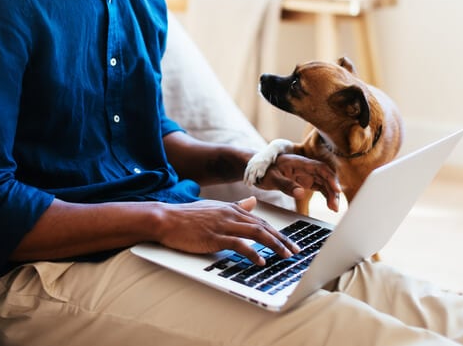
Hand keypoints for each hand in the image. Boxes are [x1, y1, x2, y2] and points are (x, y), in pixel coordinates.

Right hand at [156, 197, 299, 264]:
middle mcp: (231, 215)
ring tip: (285, 256)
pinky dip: (252, 253)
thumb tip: (253, 202)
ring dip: (274, 245)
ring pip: (256, 234)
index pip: (261, 221)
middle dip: (282, 240)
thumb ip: (235, 206)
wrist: (166, 218)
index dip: (277, 232)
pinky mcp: (215, 237)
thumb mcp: (215, 207)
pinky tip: (260, 261)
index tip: (289, 243)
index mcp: (232, 209)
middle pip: (263, 227)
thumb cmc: (187, 216)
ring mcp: (223, 225)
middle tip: (296, 251)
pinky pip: (238, 244)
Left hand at [256, 153, 340, 211]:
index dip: (330, 178)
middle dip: (333, 190)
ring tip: (334, 209)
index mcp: (299, 163)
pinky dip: (326, 195)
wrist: (256, 170)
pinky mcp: (305, 182)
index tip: (337, 190)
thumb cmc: (263, 171)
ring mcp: (307, 174)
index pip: (320, 168)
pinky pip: (320, 188)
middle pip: (325, 176)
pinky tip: (330, 205)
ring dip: (331, 194)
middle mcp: (306, 168)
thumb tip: (301, 193)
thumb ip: (286, 185)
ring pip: (324, 183)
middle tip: (335, 206)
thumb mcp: (271, 178)